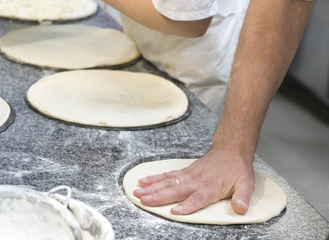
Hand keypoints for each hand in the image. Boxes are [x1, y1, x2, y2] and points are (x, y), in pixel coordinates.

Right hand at [133, 148, 254, 214]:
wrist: (230, 150)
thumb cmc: (237, 168)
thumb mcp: (246, 184)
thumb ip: (242, 198)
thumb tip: (240, 209)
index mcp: (210, 187)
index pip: (197, 198)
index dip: (186, 206)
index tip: (175, 211)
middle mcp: (196, 181)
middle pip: (175, 190)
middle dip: (159, 196)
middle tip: (144, 200)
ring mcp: (188, 175)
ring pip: (167, 182)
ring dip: (152, 188)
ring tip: (138, 193)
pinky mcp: (184, 171)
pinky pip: (167, 175)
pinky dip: (154, 178)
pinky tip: (144, 182)